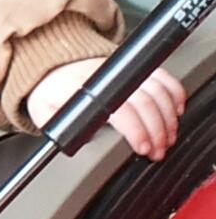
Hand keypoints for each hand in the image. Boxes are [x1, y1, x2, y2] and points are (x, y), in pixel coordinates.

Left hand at [26, 59, 185, 160]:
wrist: (52, 69)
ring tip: (167, 137)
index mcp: (81, 87)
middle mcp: (104, 76)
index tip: (143, 147)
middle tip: (157, 150)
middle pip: (144, 101)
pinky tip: (175, 111)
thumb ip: (58, 127)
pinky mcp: (132, 68)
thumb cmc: (50, 94)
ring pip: (157, 89)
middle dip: (157, 130)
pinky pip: (161, 76)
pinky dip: (174, 93)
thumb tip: (74, 141)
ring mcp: (120, 70)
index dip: (136, 129)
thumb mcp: (44, 113)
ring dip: (169, 116)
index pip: (119, 108)